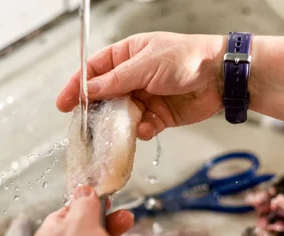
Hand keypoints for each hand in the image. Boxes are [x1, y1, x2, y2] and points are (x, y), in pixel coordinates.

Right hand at [57, 32, 224, 139]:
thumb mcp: (144, 65)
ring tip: (121, 128)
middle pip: (105, 97)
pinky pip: (141, 127)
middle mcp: (133, 77)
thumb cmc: (186, 59)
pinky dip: (142, 131)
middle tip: (87, 125)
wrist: (219, 77)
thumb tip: (87, 90)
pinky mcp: (158, 116)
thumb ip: (114, 81)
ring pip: (121, 116)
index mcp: (126, 56)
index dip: (77, 86)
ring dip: (120, 124)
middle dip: (97, 111)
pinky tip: (146, 128)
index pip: (94, 71)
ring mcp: (145, 97)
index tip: (63, 103)